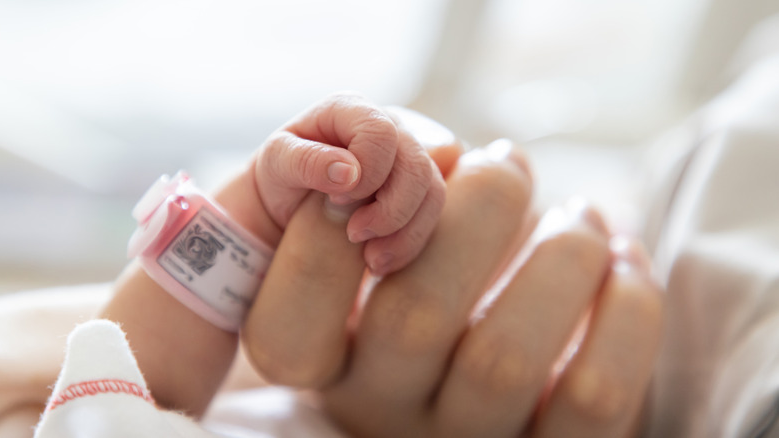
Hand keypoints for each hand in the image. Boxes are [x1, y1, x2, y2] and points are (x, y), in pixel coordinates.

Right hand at [243, 132, 662, 437]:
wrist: (511, 394)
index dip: (321, 240)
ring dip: (561, 253)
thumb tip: (444, 152)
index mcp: (331, 370)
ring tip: (583, 212)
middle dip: (475, 210)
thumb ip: (391, 211)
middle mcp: (389, 413)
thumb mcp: (387, 271)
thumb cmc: (439, 300)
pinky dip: (627, 308)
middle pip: (413, 319)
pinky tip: (623, 260)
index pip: (286, 328)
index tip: (377, 172)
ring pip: (504, 357)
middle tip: (506, 159)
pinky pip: (592, 392)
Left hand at [253, 92, 448, 274]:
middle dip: (390, 210)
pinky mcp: (418, 191)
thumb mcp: (276, 163)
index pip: (381, 133)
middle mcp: (389, 128)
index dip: (368, 171)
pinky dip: (408, 244)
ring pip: (433, 193)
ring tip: (368, 258)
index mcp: (352, 110)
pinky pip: (431, 217)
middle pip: (417, 166)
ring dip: (403, 232)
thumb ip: (306, 160)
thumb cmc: (280, 175)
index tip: (336, 198)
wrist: (287, 203)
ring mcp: (408, 159)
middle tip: (354, 234)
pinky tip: (378, 262)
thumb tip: (349, 172)